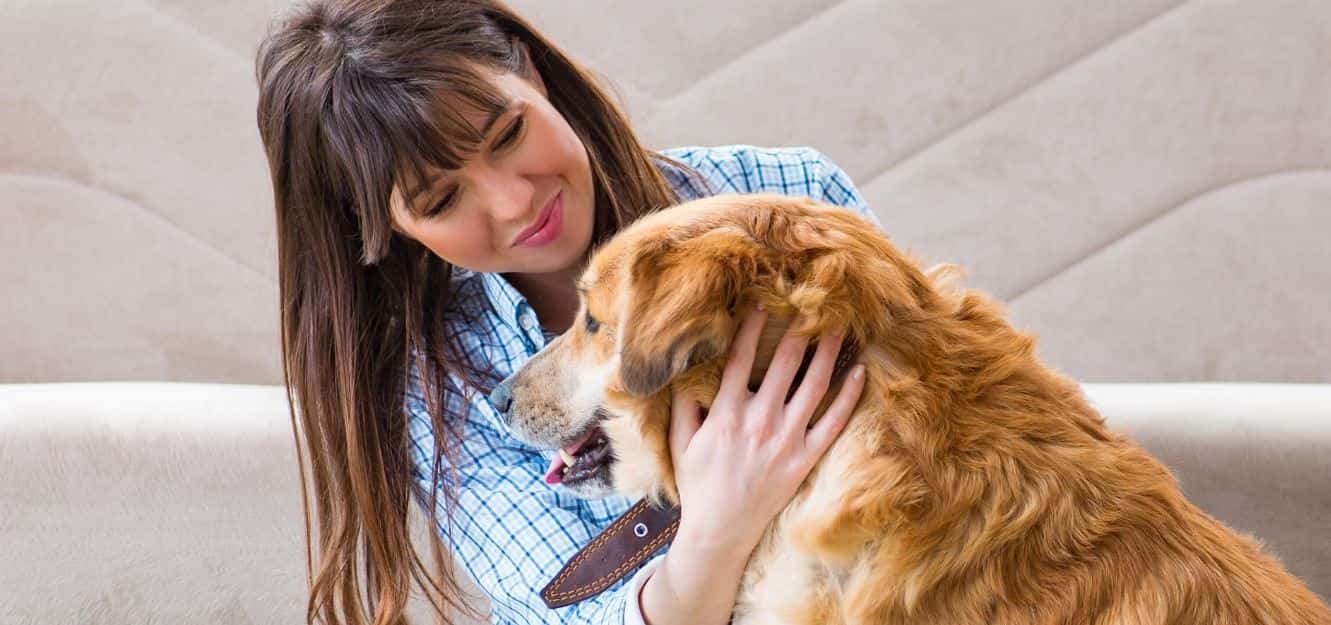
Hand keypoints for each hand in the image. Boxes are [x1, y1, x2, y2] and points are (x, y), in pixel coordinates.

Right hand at [668, 302, 866, 555]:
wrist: (721, 531)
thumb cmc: (699, 484)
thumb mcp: (681, 442)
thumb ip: (684, 404)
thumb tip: (685, 368)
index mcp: (726, 413)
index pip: (741, 359)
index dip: (752, 327)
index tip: (762, 301)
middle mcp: (758, 422)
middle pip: (784, 364)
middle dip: (798, 330)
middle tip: (812, 304)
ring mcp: (785, 441)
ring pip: (813, 387)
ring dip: (827, 354)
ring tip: (839, 328)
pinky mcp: (804, 460)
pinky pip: (832, 423)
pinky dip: (848, 398)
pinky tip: (859, 374)